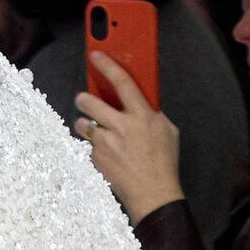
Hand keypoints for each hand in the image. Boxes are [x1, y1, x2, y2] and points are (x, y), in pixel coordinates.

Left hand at [73, 51, 183, 221]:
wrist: (153, 195)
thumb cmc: (163, 162)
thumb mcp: (167, 131)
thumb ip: (152, 113)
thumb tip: (139, 100)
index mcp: (142, 116)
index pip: (122, 82)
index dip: (107, 65)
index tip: (95, 54)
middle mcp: (122, 127)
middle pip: (89, 101)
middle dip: (83, 98)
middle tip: (85, 99)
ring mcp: (106, 144)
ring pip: (82, 123)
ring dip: (87, 125)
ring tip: (98, 131)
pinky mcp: (96, 159)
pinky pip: (88, 146)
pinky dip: (95, 148)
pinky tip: (108, 155)